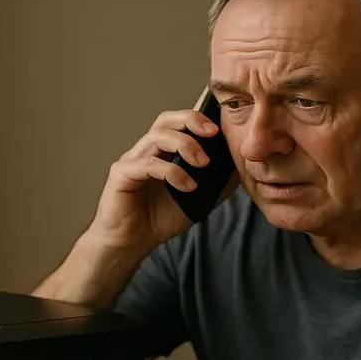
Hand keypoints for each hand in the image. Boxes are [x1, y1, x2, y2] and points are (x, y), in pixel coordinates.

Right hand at [85, 107, 220, 253]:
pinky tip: (187, 186)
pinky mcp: (121, 174)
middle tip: (213, 132)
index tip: (221, 123)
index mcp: (162, 152)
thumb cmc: (157, 219)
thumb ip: (215, 184)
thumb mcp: (196, 199)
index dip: (198, 115)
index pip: (178, 122)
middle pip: (165, 120)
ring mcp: (132, 160)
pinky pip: (147, 164)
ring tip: (203, 163)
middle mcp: (145, 151)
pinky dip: (171, 172)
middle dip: (191, 120)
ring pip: (156, 137)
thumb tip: (239, 169)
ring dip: (184, 145)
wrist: (130, 243)